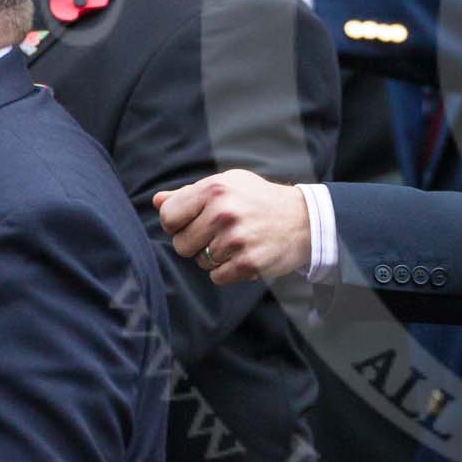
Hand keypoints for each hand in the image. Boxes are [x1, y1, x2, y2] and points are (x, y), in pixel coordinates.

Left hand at [154, 171, 310, 284]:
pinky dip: (228, 271)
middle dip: (196, 243)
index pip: (168, 217)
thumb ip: (190, 193)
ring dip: (214, 257)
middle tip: (220, 234)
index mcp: (214, 189)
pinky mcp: (248, 263)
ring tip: (237, 242)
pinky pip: (217, 277)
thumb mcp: (228, 184)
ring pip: (200, 262)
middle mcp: (223, 213)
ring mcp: (236, 239)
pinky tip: (244, 255)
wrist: (304, 220)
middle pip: (181, 245)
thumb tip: (157, 201)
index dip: (177, 224)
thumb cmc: (259, 200)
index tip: (193, 223)